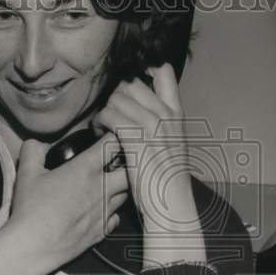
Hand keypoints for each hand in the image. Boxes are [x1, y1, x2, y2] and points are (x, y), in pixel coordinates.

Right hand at [6, 134, 129, 274]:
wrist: (33, 246)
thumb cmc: (30, 210)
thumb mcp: (25, 173)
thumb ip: (33, 151)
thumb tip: (38, 145)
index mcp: (85, 170)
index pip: (112, 144)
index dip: (113, 136)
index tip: (106, 136)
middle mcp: (101, 189)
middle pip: (131, 169)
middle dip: (126, 162)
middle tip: (115, 161)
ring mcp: (104, 211)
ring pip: (126, 193)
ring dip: (120, 187)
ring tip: (107, 185)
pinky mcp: (102, 231)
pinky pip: (116, 218)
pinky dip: (111, 212)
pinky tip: (99, 210)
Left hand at [93, 64, 190, 231]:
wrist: (172, 204)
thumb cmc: (168, 180)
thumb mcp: (171, 145)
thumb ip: (160, 125)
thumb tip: (139, 112)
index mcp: (175, 113)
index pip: (164, 72)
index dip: (144, 70)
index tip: (130, 84)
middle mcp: (165, 114)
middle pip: (131, 83)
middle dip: (115, 96)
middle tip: (110, 114)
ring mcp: (152, 125)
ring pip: (117, 98)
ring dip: (105, 110)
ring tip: (102, 126)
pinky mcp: (136, 139)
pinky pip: (110, 115)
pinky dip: (100, 122)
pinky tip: (99, 133)